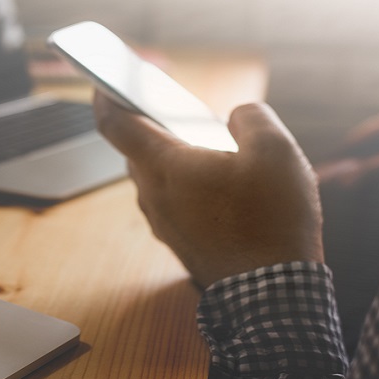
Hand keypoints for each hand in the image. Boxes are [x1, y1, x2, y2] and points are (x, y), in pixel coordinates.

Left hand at [94, 92, 322, 287]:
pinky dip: (186, 188)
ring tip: (209, 147)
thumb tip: (237, 118)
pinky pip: (173, 206)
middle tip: (174, 109)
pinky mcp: (181, 246)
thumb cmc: (274, 220)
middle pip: (138, 152)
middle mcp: (154, 197)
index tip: (102, 83)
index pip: (116, 124)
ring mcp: (165, 226)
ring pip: (157, 181)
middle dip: (152, 128)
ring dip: (174, 161)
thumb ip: (251, 118)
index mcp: (165, 167)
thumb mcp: (276, 150)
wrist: (274, 296)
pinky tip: (221, 187)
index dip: (105, 97)